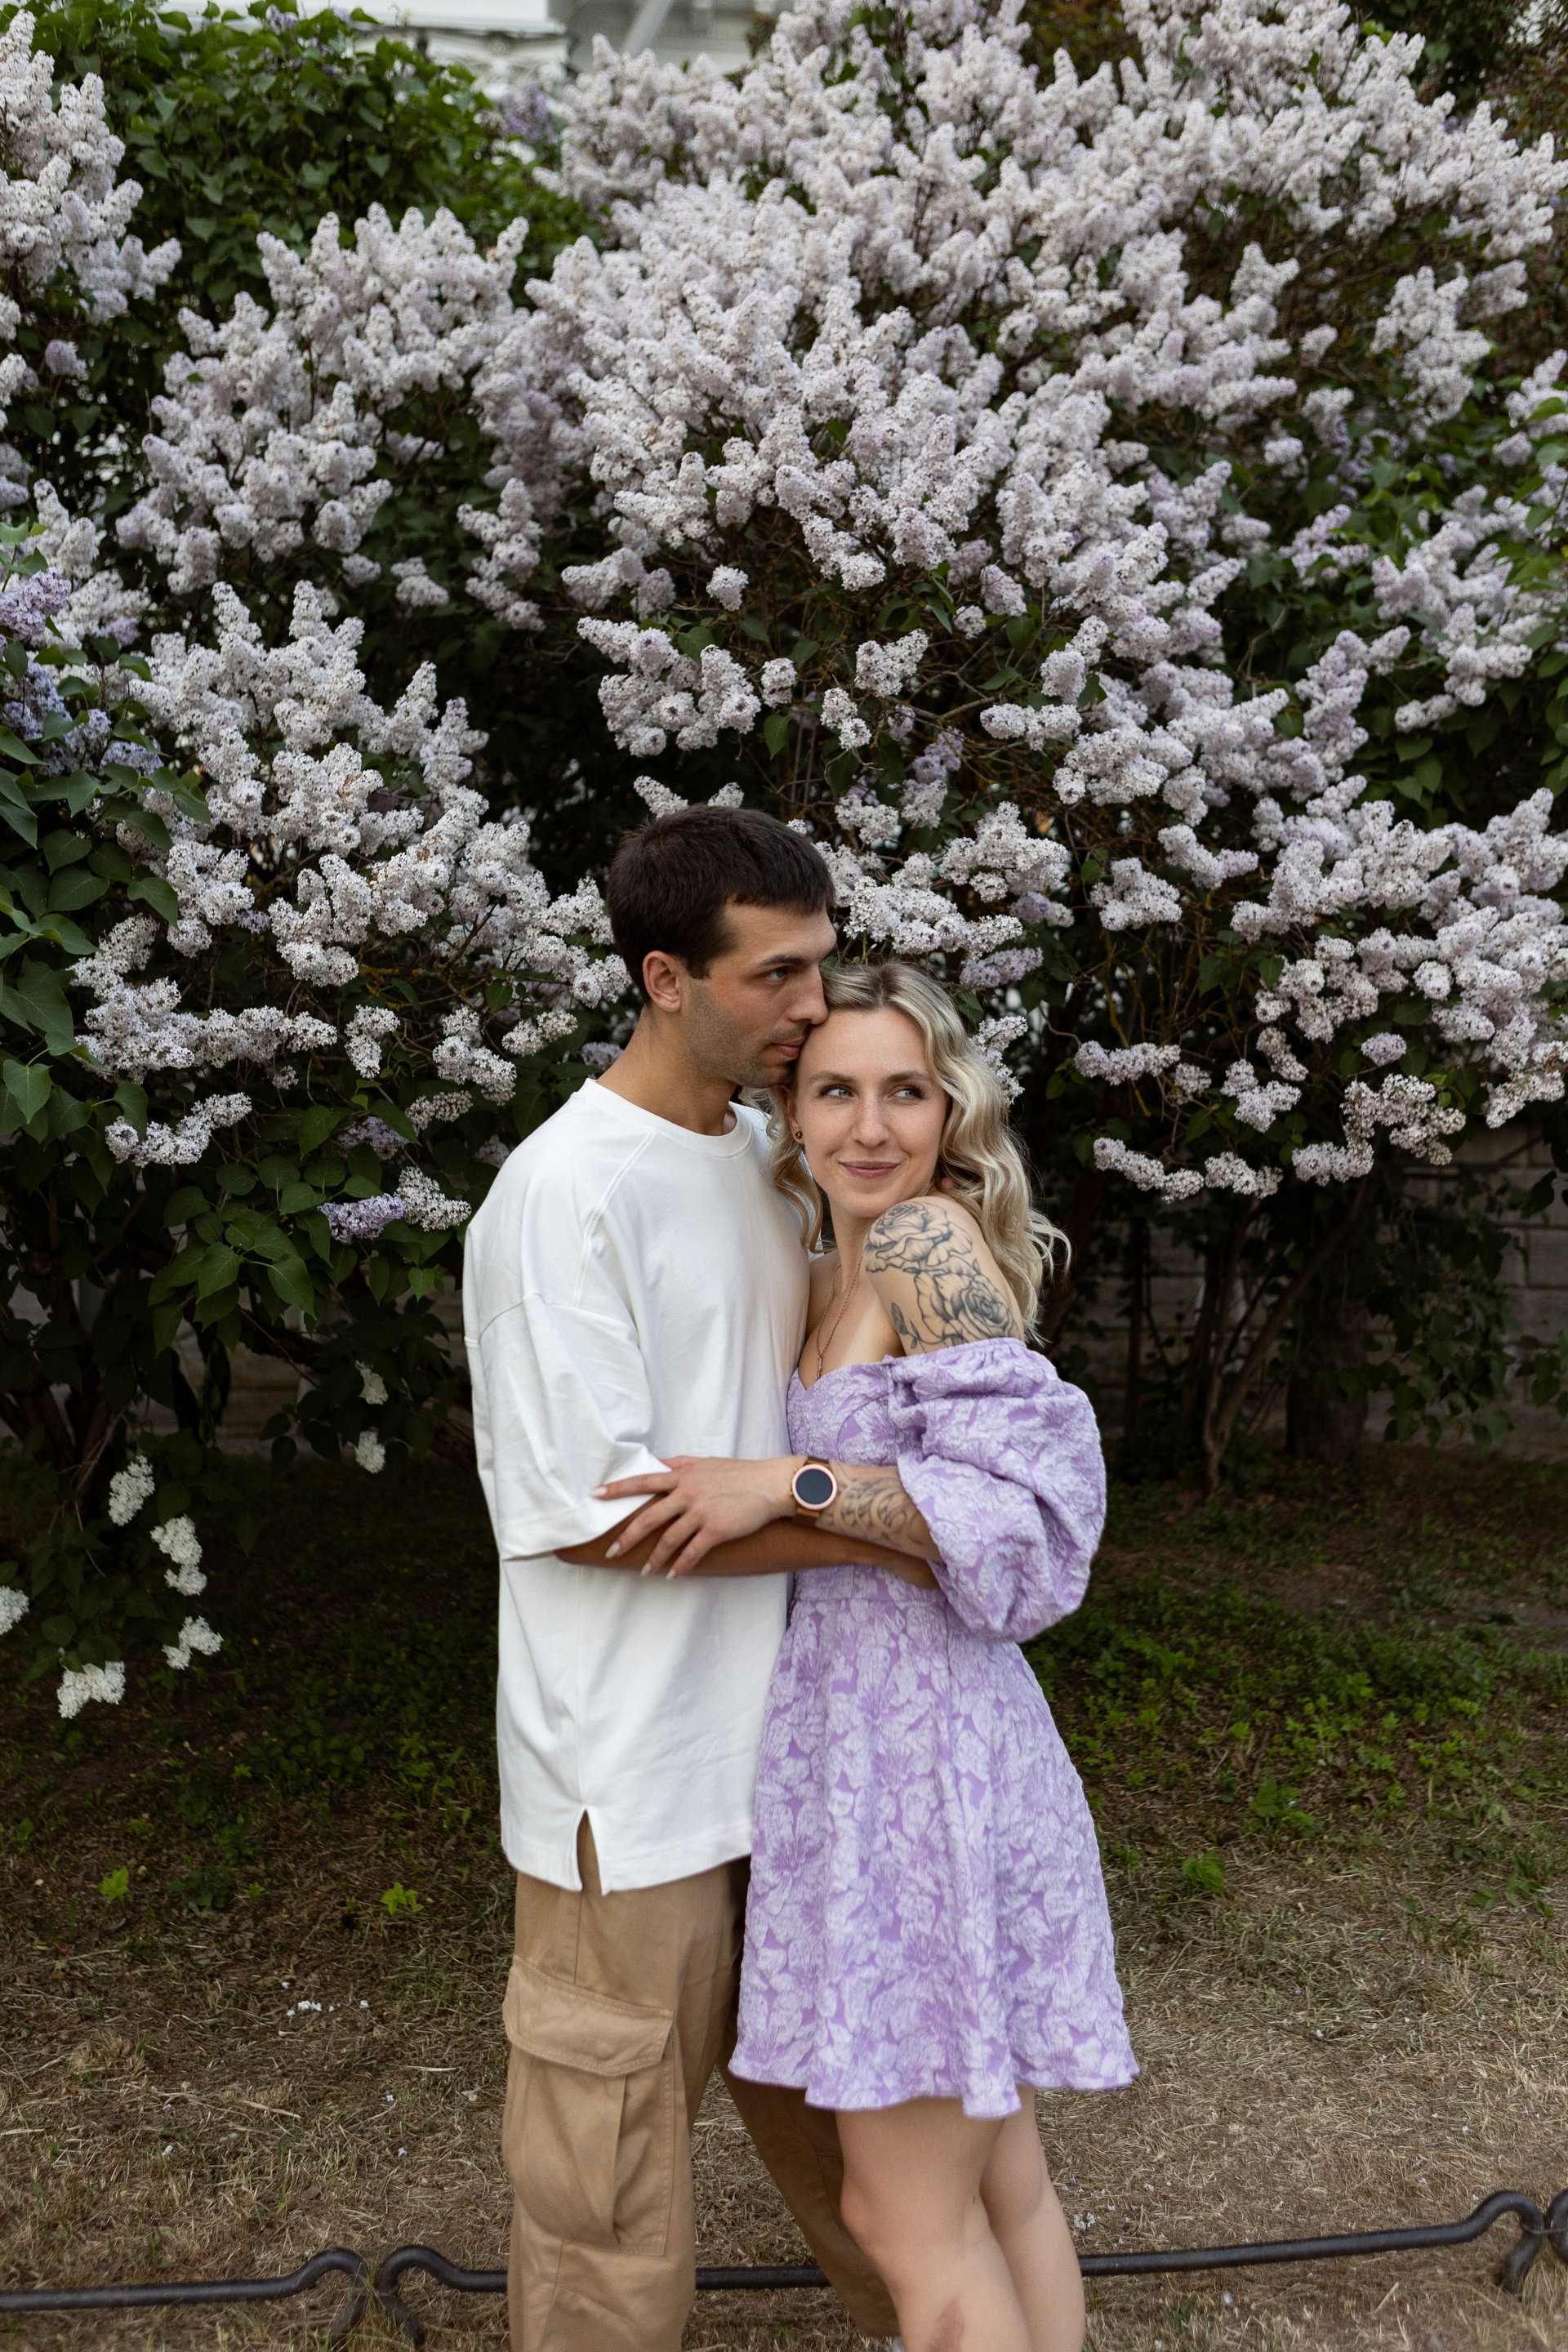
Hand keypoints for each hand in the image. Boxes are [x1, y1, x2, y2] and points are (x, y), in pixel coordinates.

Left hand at [592, 1456, 798, 1577]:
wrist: (770, 1484)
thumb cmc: (739, 1473)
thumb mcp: (706, 1462)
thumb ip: (680, 1464)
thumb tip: (658, 1464)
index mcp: (683, 1475)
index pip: (643, 1480)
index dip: (617, 1489)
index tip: (595, 1495)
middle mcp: (688, 1493)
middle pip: (649, 1517)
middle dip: (627, 1537)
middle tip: (611, 1551)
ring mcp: (702, 1512)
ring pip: (668, 1540)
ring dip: (654, 1558)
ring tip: (644, 1571)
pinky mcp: (716, 1529)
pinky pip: (692, 1552)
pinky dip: (681, 1566)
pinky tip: (673, 1575)